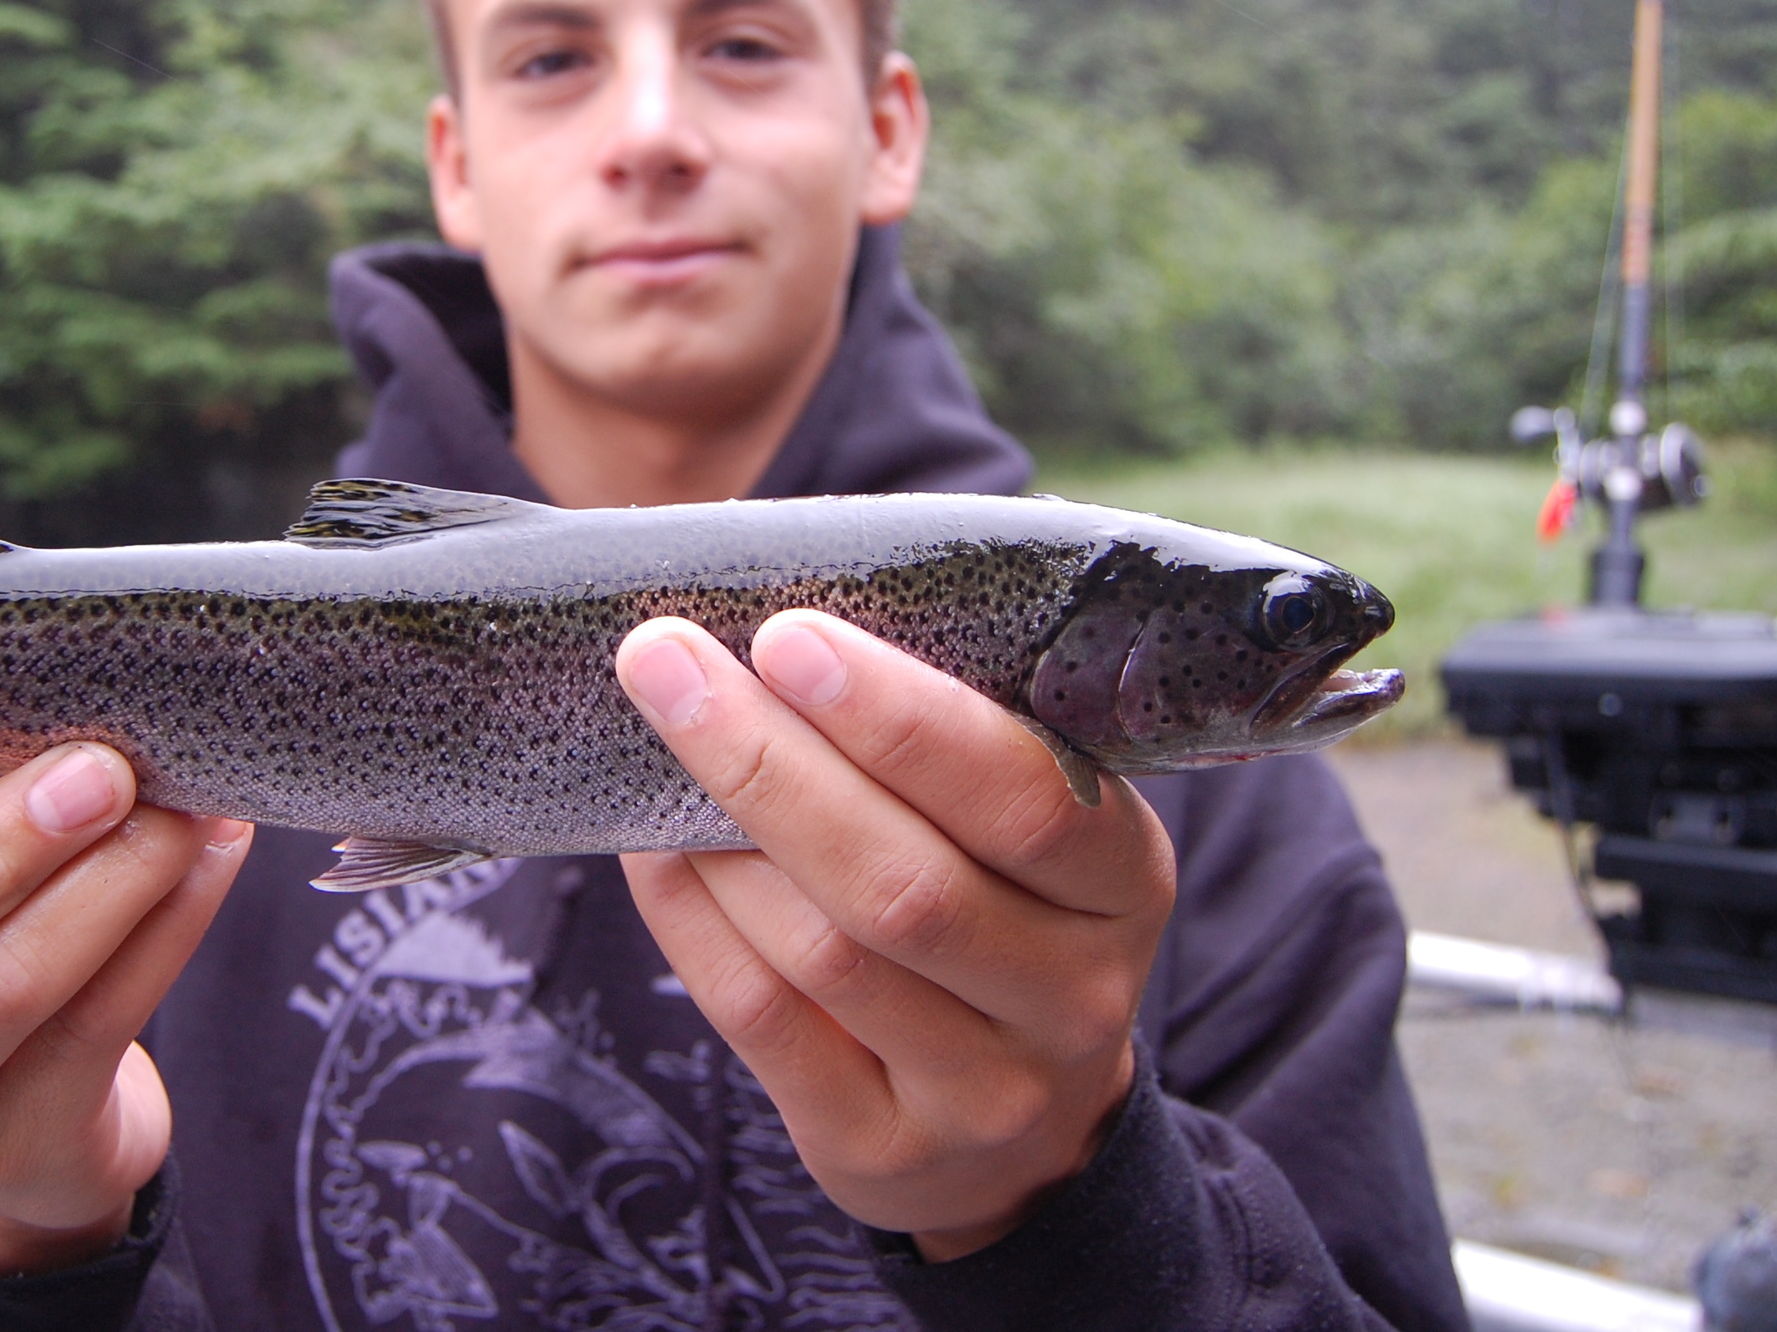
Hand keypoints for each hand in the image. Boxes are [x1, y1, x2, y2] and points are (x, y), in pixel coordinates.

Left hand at [614, 610, 1173, 1260]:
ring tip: (653, 739)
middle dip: (771, 762)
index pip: (1027, 796)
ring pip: (826, 953)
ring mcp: (984, 1091)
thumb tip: (778, 627)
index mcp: (1126, 882)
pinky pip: (761, 1019)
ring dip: (719, 839)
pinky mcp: (880, 1150)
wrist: (1023, 1133)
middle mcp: (1074, 995)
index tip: (787, 636)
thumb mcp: (1028, 831)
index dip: (902, 719)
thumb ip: (949, 744)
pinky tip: (651, 847)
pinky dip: (691, 918)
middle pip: (906, 882)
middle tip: (669, 661)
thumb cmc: (1003, 914)